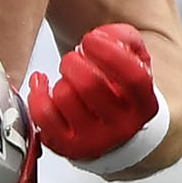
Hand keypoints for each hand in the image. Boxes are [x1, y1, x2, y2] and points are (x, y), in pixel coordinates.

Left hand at [28, 23, 157, 161]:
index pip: (132, 77)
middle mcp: (122, 126)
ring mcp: (94, 140)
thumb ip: (125, 40)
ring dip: (60, 79)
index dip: (109, 52)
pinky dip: (37, 93)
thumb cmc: (119, 95)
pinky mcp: (67, 147)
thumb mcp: (134, 64)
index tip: (91, 39)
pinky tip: (42, 84)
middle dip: (74, 61)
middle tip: (73, 58)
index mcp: (144, 105)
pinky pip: (43, 115)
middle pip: (90, 84)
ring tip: (67, 79)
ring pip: (65, 96)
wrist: (113, 136)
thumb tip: (104, 36)